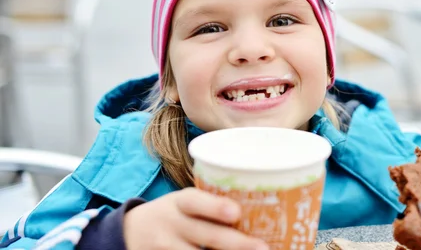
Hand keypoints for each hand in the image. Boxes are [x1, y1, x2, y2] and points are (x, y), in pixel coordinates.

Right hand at [123, 187, 268, 249]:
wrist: (131, 232)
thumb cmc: (175, 213)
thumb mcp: (184, 203)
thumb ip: (211, 205)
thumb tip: (261, 210)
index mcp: (181, 202)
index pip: (196, 202)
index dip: (215, 207)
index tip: (235, 213)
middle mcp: (173, 225)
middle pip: (206, 235)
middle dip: (236, 243)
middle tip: (262, 248)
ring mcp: (166, 249)